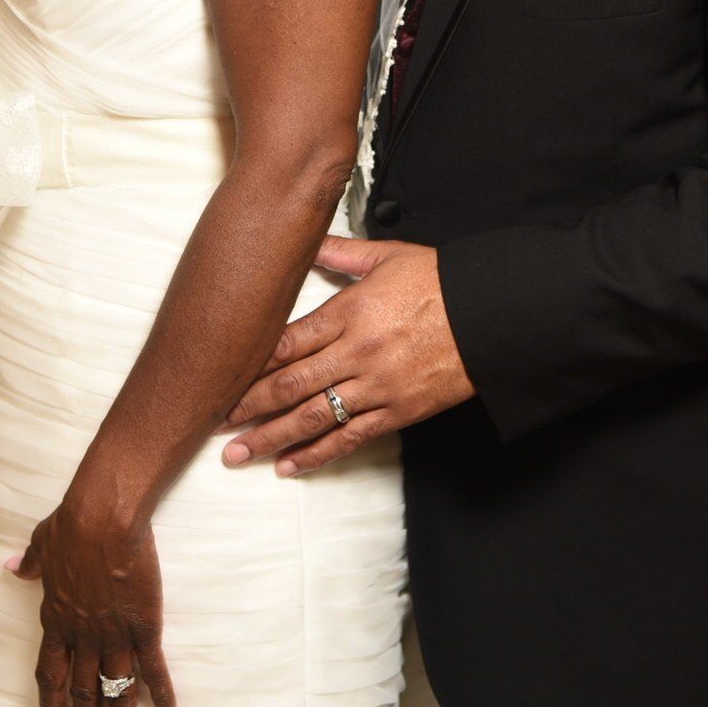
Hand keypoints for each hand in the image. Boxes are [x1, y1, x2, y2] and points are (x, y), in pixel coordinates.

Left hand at [7, 487, 175, 706]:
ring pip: (115, 693)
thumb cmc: (71, 522)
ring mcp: (114, 634)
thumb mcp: (41, 542)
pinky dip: (161, 696)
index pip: (51, 675)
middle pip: (82, 696)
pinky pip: (153, 669)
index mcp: (56, 619)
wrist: (103, 515)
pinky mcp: (144, 626)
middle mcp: (82, 637)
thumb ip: (29, 563)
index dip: (52, 706)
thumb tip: (12, 567)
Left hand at [220, 235, 475, 475]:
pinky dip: (318, 454)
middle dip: (249, 407)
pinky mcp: (398, 412)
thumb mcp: (389, 256)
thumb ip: (340, 253)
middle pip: (291, 384)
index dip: (250, 364)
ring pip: (314, 417)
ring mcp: (377, 386)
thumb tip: (304, 241)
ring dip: (272, 438)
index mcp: (350, 311)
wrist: (493, 317)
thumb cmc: (442, 282)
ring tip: (239, 455)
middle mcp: (357, 352)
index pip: (286, 342)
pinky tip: (290, 465)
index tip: (220, 377)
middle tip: (214, 422)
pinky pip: (351, 438)